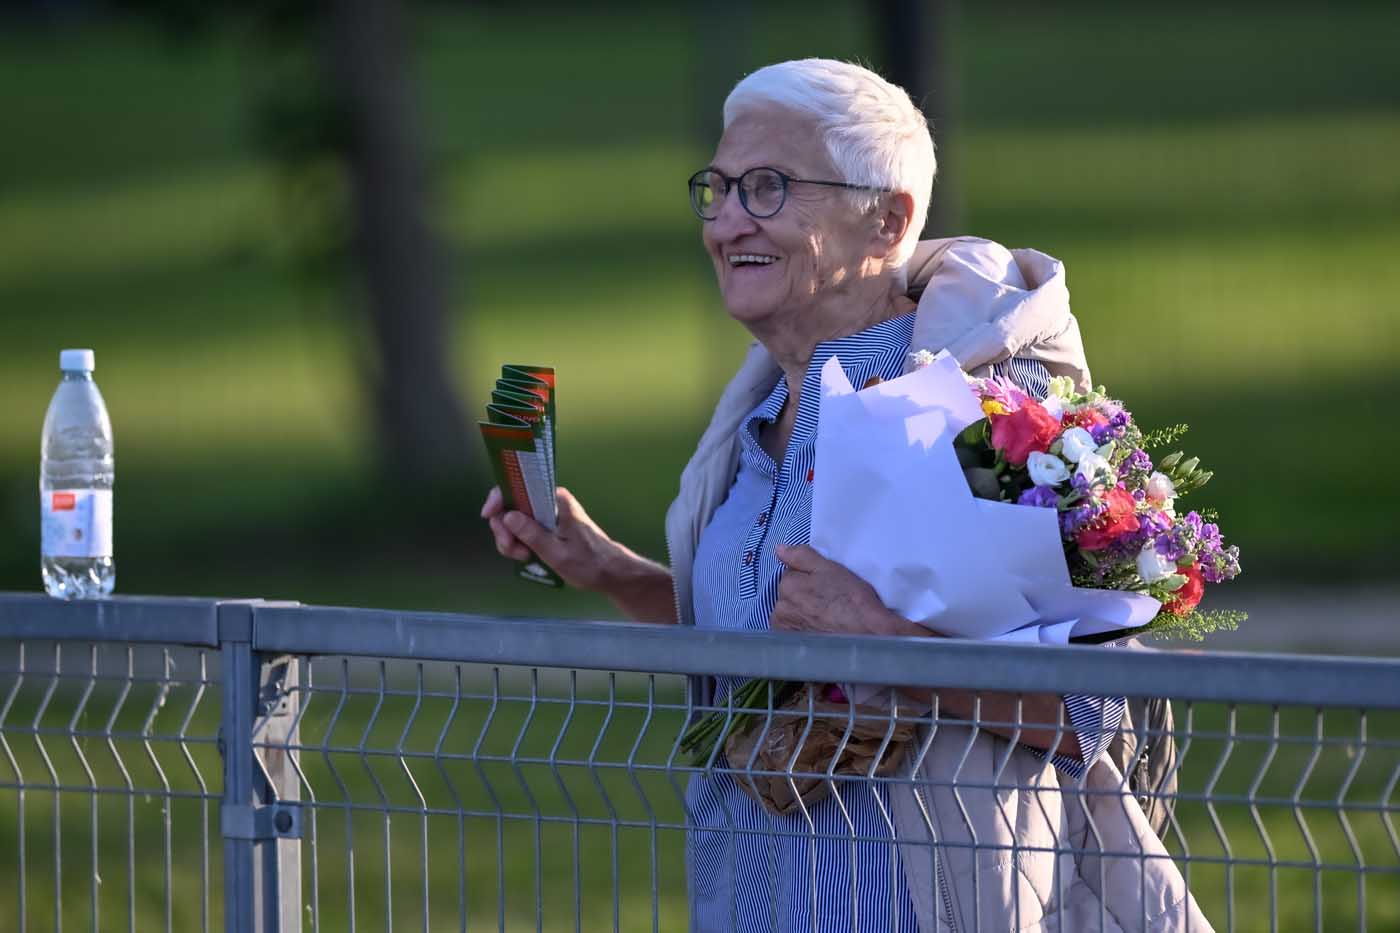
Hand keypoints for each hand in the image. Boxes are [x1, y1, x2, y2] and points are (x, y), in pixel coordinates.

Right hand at [479, 486, 620, 590]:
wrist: (609, 571)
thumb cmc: (589, 562)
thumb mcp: (557, 552)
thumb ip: (532, 534)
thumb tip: (508, 516)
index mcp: (555, 500)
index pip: (519, 486)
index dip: (499, 498)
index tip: (488, 516)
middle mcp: (550, 501)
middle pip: (512, 505)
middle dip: (505, 529)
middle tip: (514, 551)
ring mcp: (547, 512)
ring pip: (514, 519)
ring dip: (512, 539)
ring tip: (525, 557)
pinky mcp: (547, 524)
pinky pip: (523, 528)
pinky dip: (519, 542)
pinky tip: (527, 556)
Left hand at [771, 544, 908, 636]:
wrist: (867, 636)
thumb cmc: (852, 600)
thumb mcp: (830, 569)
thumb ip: (801, 556)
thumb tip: (779, 549)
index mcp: (788, 585)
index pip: (792, 574)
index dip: (810, 577)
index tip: (826, 585)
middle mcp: (780, 608)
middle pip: (789, 594)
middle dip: (803, 595)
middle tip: (828, 601)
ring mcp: (785, 629)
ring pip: (791, 612)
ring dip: (802, 612)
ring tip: (826, 617)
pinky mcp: (792, 645)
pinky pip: (793, 630)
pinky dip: (803, 628)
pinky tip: (819, 629)